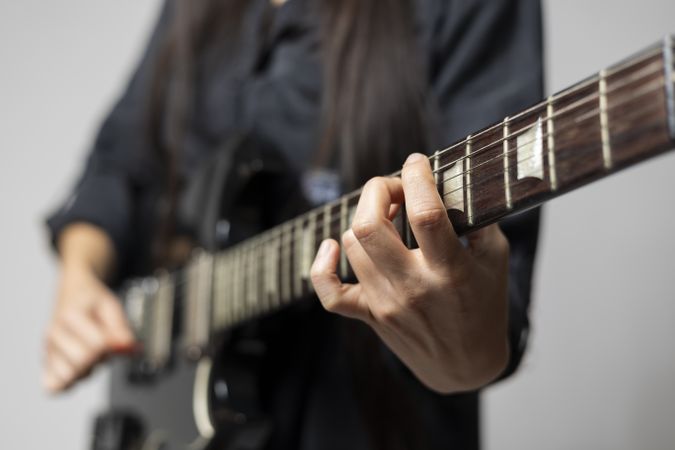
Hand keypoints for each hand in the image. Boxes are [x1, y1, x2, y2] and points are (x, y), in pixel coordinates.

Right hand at [43, 264, 134, 392]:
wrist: (72, 292)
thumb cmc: (90, 300)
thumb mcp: (111, 305)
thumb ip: (120, 327)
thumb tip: (128, 346)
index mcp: (70, 315)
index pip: (96, 345)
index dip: (114, 347)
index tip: (119, 341)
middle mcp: (54, 334)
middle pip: (82, 363)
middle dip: (101, 359)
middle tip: (105, 349)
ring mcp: (47, 350)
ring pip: (70, 377)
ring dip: (88, 371)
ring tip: (92, 357)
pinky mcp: (46, 363)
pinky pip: (54, 387)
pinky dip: (69, 384)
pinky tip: (79, 371)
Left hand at [310, 153, 509, 392]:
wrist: (466, 367)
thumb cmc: (485, 308)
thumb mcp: (495, 261)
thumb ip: (476, 221)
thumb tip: (452, 181)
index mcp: (450, 271)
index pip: (425, 214)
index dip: (416, 177)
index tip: (417, 162)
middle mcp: (411, 287)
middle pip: (370, 225)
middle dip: (378, 190)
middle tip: (396, 188)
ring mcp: (385, 304)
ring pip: (352, 244)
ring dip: (366, 217)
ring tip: (387, 215)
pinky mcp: (368, 316)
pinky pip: (329, 293)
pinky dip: (322, 264)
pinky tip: (332, 245)